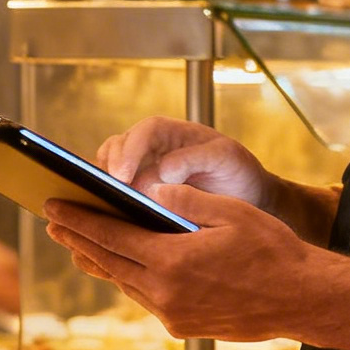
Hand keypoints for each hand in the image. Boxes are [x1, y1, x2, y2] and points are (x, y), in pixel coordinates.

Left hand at [44, 182, 321, 340]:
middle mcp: (166, 294)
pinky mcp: (182, 327)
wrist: (303, 300)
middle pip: (108, 261)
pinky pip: (145, 298)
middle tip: (53, 221)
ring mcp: (172, 315)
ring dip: (100, 260)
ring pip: (124, 282)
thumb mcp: (231, 214)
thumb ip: (185, 201)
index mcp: (173, 262)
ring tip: (78, 242)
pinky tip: (121, 265)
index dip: (78, 220)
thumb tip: (149, 193)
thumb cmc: (273, 251)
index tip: (53, 206)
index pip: (111, 236)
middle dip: (78, 239)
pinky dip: (128, 278)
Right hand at [96, 117, 278, 210]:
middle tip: (110, 194)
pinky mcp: (139, 190)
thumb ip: (194, 159)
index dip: (130, 152)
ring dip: (104, 184)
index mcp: (172, 131)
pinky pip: (115, 191)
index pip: (145, 132)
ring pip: (109, 168)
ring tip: (105, 206)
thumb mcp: (225, 159)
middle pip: (118, 147)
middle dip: (110, 168)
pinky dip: (108, 200)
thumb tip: (161, 172)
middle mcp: (151, 147)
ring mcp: (142, 168)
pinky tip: (110, 218)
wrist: (246, 194)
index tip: (123, 177)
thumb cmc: (236, 171)